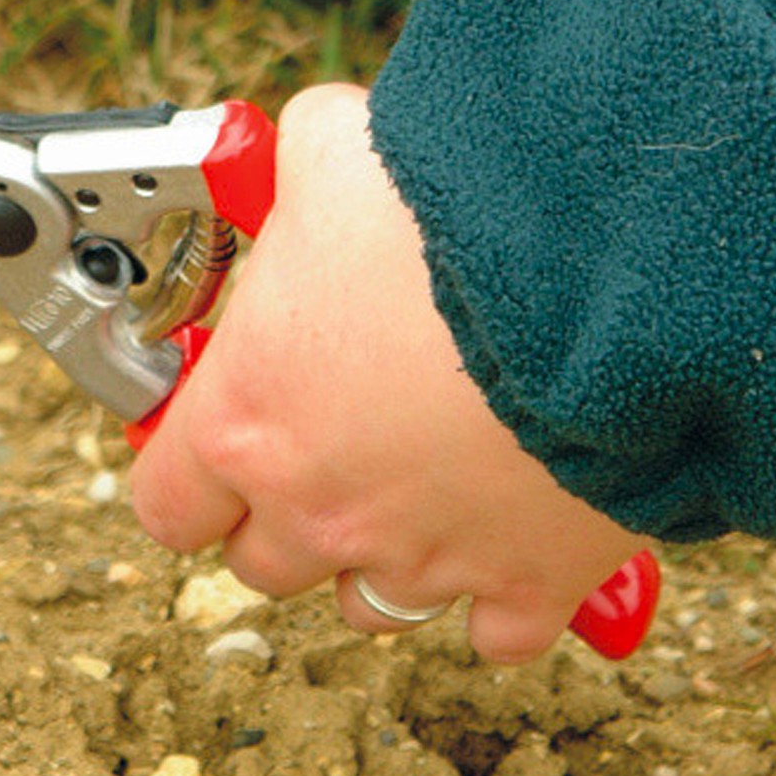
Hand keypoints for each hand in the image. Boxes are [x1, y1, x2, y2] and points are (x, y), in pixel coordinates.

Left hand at [129, 84, 652, 662]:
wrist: (610, 273)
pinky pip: (496, 631)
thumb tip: (306, 145)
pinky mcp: (529, 582)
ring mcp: (423, 556)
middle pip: (262, 562)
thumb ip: (295, 170)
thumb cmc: (450, 218)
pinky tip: (510, 534)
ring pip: (370, 605)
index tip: (214, 442)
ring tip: (415, 492)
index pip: (166, 503)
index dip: (187, 474)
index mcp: (246, 423)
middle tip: (323, 452)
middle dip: (283, 515)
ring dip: (380, 558)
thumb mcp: (331, 154)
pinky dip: (500, 597)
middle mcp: (319, 509)